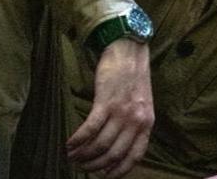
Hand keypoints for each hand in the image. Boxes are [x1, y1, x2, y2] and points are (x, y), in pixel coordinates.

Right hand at [65, 39, 152, 177]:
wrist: (129, 50)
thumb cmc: (133, 77)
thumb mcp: (142, 104)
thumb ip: (135, 124)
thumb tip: (120, 144)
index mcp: (146, 124)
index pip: (134, 157)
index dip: (118, 171)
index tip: (104, 176)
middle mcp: (135, 121)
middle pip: (114, 154)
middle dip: (96, 165)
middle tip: (83, 166)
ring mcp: (120, 112)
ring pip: (100, 145)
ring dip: (84, 154)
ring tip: (73, 156)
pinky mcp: (105, 102)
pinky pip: (89, 129)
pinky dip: (78, 140)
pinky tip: (69, 144)